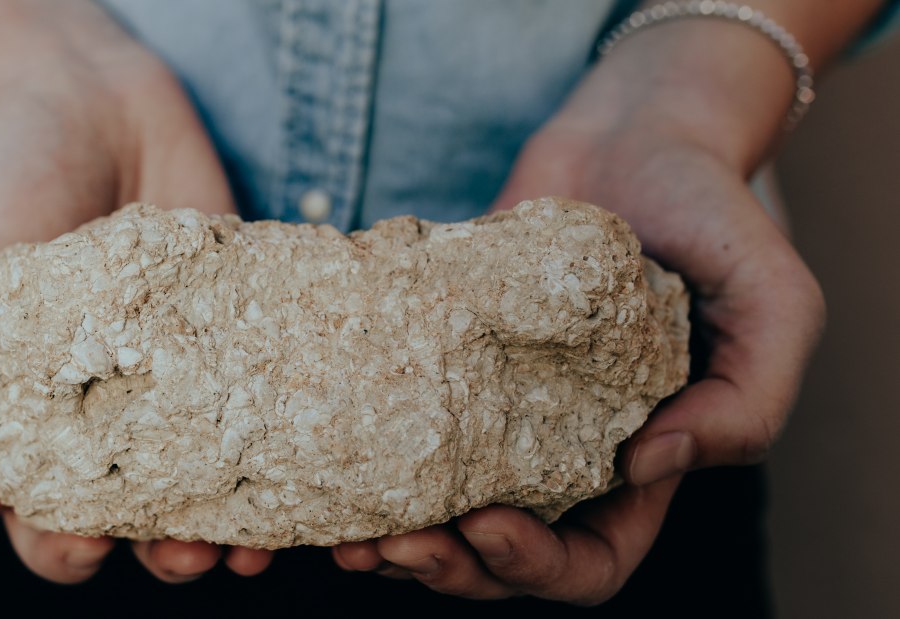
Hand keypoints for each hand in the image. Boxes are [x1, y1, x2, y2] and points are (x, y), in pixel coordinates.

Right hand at [0, 1, 271, 583]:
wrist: (84, 89)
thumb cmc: (0, 174)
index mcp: (39, 400)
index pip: (50, 506)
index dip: (66, 545)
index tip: (90, 550)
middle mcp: (119, 395)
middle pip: (145, 504)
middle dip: (167, 547)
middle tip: (195, 553)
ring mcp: (186, 362)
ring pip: (217, 465)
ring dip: (238, 514)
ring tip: (258, 538)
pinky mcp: (240, 317)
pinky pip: (268, 388)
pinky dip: (288, 432)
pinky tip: (307, 457)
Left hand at [332, 67, 823, 602]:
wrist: (633, 131)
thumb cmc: (711, 211)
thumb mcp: (775, 304)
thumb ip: (749, 403)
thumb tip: (648, 468)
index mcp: (638, 463)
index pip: (589, 560)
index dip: (537, 566)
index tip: (487, 525)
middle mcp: (560, 448)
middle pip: (498, 553)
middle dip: (447, 565)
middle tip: (394, 545)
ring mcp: (497, 405)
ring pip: (438, 504)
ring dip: (394, 533)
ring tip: (350, 534)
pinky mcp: (448, 357)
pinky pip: (400, 423)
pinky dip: (366, 457)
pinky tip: (330, 458)